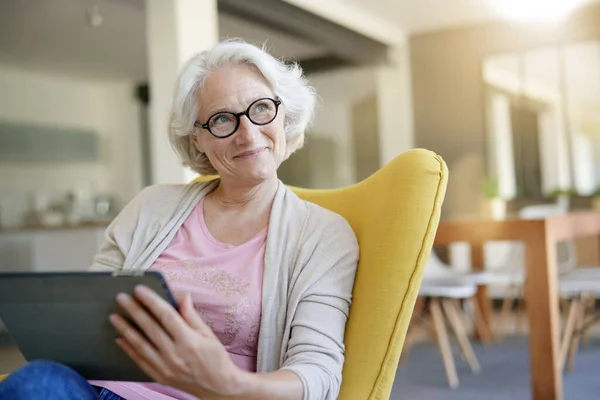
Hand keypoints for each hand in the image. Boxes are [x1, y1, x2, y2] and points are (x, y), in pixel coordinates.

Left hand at [110, 285, 243, 398]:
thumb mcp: (208, 334)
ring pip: (141, 344)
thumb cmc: (215, 358)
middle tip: (121, 298)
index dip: (151, 301)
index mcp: (189, 340)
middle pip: (150, 328)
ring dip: (125, 329)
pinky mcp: (160, 376)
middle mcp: (175, 354)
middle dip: (134, 311)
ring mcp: (165, 367)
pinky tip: (119, 338)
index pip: (166, 315)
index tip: (139, 290)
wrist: (218, 388)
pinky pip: (140, 361)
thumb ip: (191, 315)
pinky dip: (128, 349)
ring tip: (114, 317)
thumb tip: (182, 296)